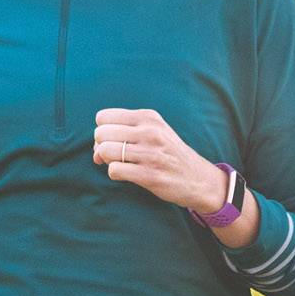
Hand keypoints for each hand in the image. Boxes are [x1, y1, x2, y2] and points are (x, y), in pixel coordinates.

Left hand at [94, 107, 222, 213]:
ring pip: (104, 151)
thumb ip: (126, 131)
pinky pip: (114, 170)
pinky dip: (115, 174)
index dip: (102, 131)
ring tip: (119, 164)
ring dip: (106, 161)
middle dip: (100, 147)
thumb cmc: (169, 154)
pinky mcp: (150, 175)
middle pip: (101, 134)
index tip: (112, 142)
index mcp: (148, 117)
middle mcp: (150, 132)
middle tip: (113, 156)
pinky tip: (126, 174)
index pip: (104, 117)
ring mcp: (150, 153)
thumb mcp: (155, 130)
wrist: (198, 178)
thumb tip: (96, 148)